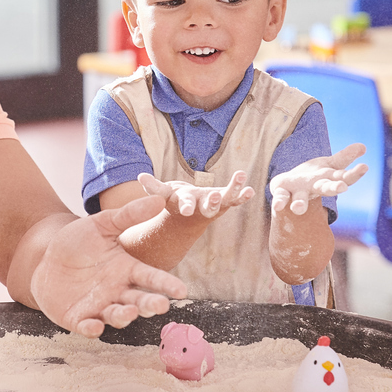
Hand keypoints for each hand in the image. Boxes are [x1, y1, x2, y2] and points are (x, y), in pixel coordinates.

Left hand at [31, 195, 187, 337]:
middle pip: (139, 300)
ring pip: (117, 315)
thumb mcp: (101, 224)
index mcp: (127, 269)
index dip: (166, 284)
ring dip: (125, 316)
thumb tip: (159, 198)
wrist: (45, 259)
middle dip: (150, 304)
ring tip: (130, 312)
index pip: (151, 277)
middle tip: (160, 305)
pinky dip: (92, 329)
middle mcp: (118, 291)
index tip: (181, 290)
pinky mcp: (79, 319)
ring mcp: (99, 307)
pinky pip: (88, 326)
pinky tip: (95, 327)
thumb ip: (128, 215)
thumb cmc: (78, 242)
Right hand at [138, 170, 253, 218]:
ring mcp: (216, 205)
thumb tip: (140, 176)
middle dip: (212, 202)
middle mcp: (202, 207)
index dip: (186, 207)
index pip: (186, 206)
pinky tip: (251, 190)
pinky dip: (243, 195)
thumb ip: (154, 187)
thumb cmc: (173, 201)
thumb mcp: (163, 195)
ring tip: (241, 176)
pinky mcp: (225, 201)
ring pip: (226, 199)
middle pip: (209, 207)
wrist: (188, 215)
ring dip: (234, 190)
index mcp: (186, 205)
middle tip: (216, 196)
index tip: (187, 210)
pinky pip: (236, 199)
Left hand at [270, 143, 368, 215]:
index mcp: (327, 178)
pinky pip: (280, 196)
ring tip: (298, 209)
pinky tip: (277, 207)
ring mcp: (298, 190)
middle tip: (342, 187)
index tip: (365, 167)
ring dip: (300, 203)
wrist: (289, 185)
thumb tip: (363, 146)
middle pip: (324, 187)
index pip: (343, 177)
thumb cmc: (313, 176)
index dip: (354, 173)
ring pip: (300, 197)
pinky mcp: (282, 191)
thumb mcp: (329, 164)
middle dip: (333, 187)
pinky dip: (279, 201)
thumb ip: (345, 157)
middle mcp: (313, 186)